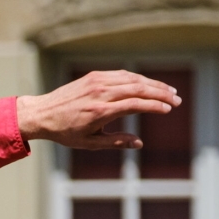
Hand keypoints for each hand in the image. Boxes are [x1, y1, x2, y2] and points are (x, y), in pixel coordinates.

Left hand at [16, 71, 181, 150]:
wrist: (41, 113)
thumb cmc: (65, 132)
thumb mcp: (89, 143)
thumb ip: (116, 142)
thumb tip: (139, 143)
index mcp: (100, 111)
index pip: (136, 104)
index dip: (155, 106)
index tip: (169, 109)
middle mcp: (100, 93)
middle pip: (139, 88)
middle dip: (161, 93)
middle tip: (177, 100)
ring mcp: (97, 81)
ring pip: (133, 79)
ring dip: (153, 84)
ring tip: (169, 92)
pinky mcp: (94, 75)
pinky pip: (122, 74)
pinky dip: (138, 79)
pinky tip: (149, 85)